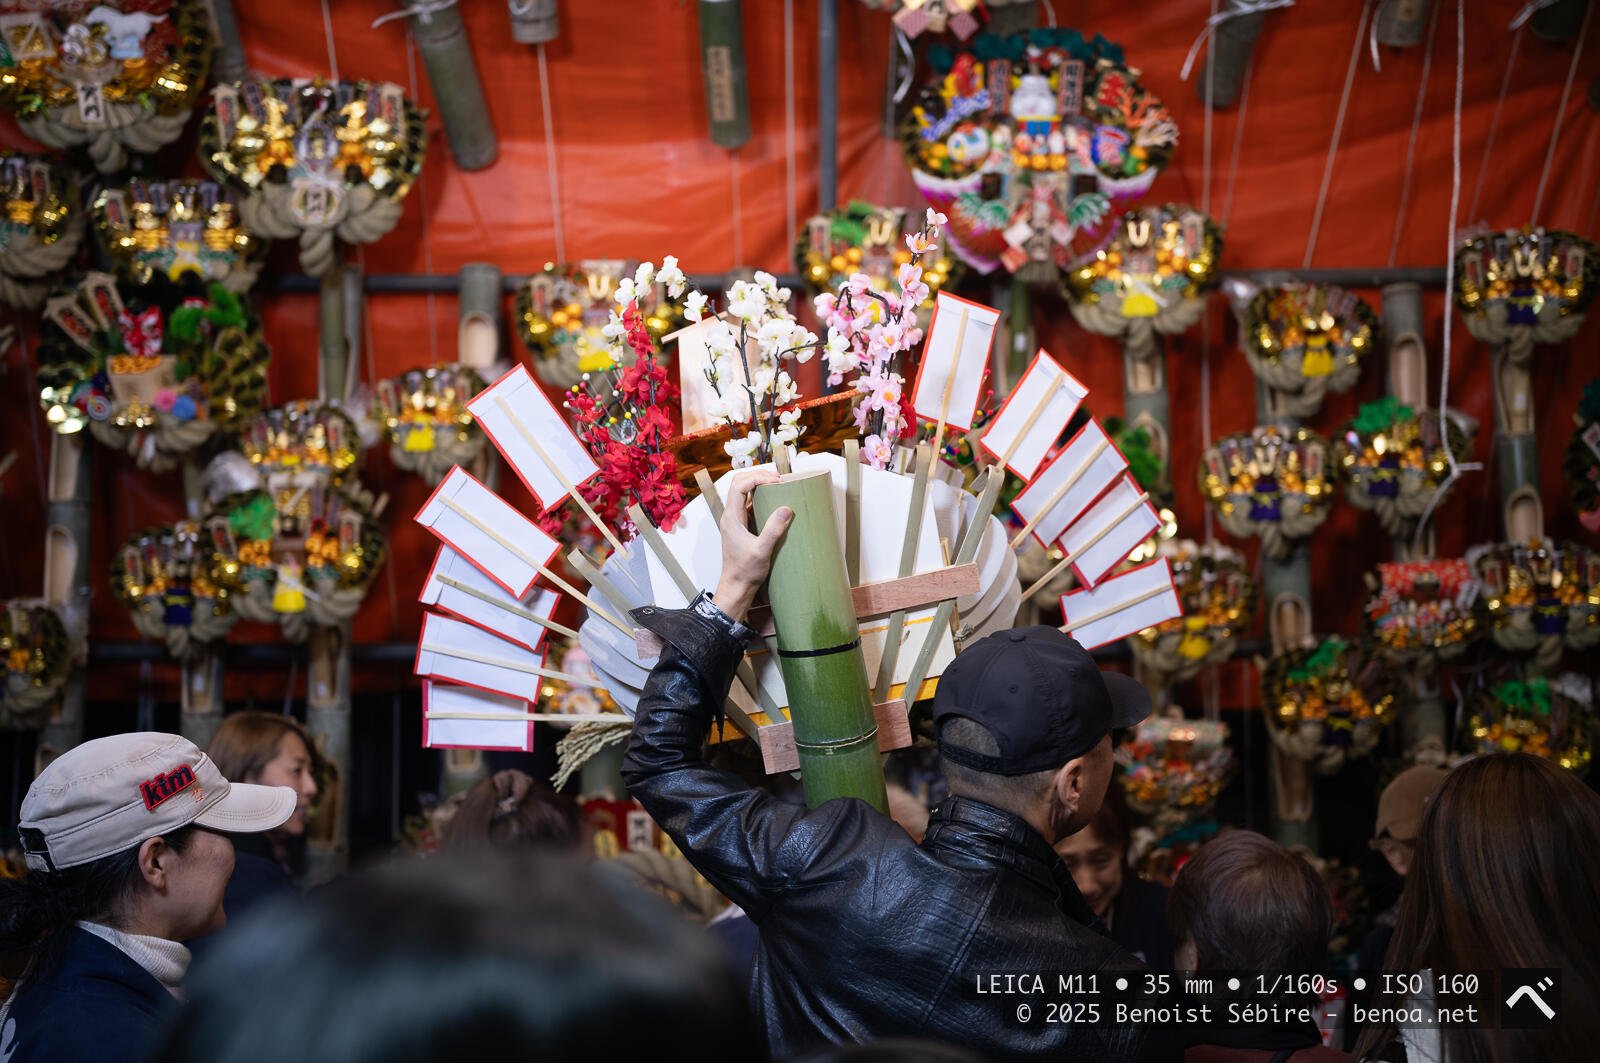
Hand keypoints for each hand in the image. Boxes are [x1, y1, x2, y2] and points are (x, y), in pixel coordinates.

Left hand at [713, 471, 791, 621]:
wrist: (736, 586)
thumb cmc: (745, 571)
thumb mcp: (762, 551)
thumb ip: (773, 530)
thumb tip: (786, 509)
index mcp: (731, 517)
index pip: (739, 485)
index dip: (758, 478)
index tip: (776, 481)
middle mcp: (732, 515)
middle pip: (740, 483)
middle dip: (758, 476)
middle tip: (779, 480)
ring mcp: (737, 520)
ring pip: (745, 493)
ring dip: (761, 486)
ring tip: (780, 487)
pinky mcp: (743, 526)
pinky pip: (751, 505)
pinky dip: (763, 499)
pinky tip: (776, 503)